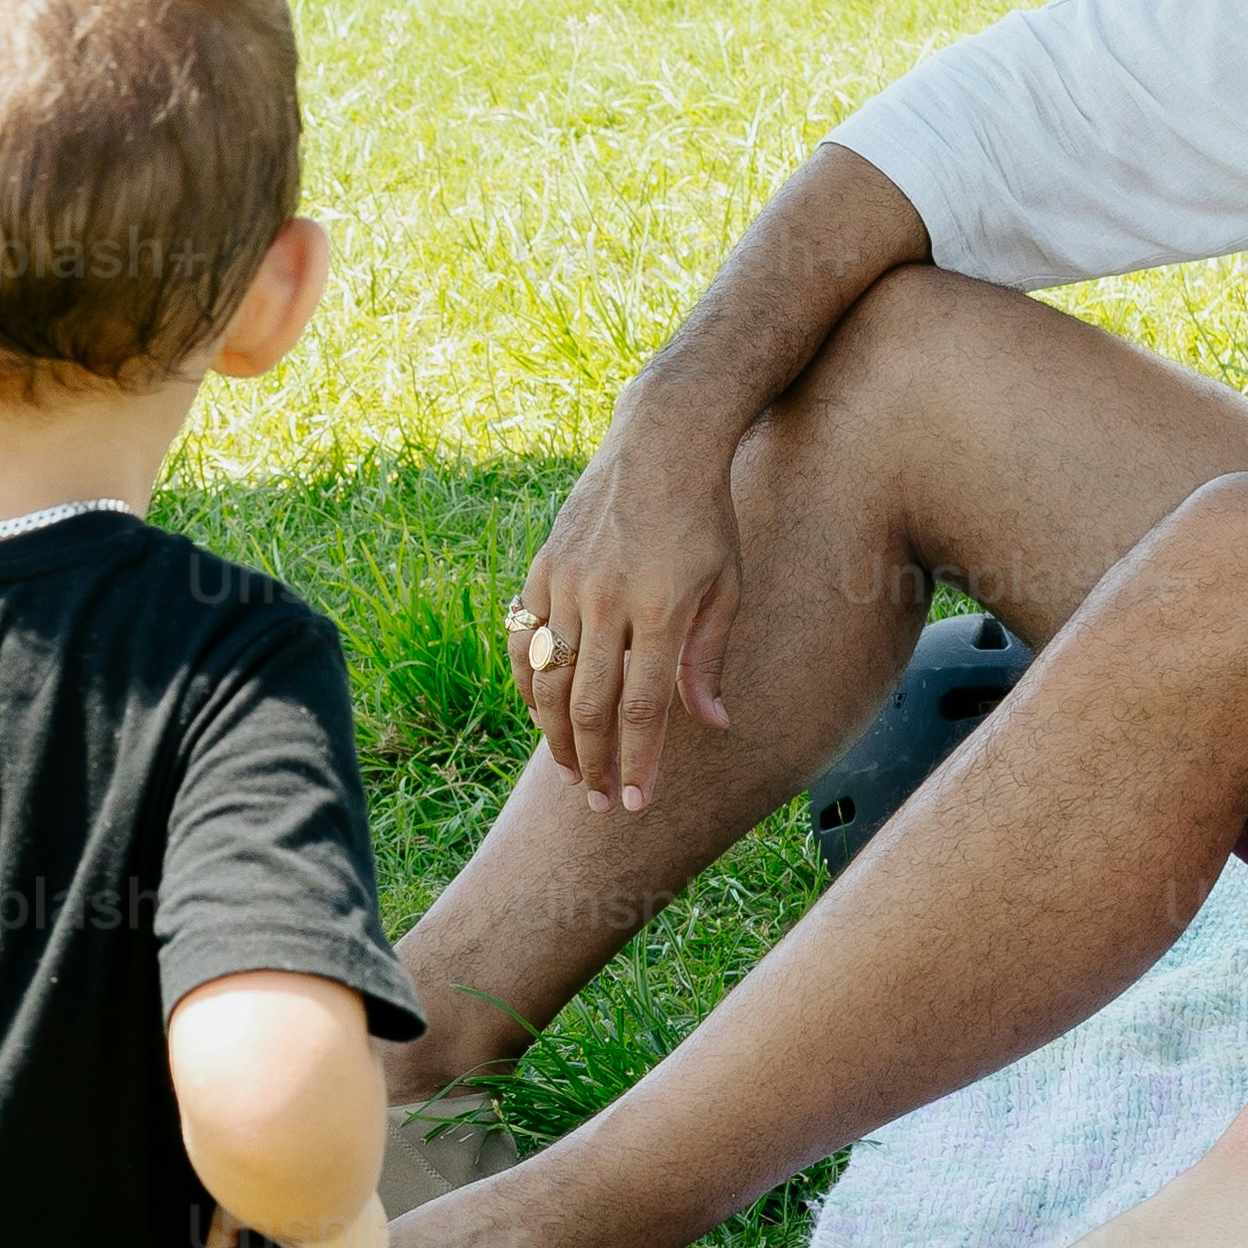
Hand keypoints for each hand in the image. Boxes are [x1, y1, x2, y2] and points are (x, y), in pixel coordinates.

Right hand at [510, 408, 743, 812]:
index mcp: (662, 609)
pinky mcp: (542, 568)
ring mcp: (567, 582)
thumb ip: (708, 659)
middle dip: (593, 764)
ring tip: (570, 771)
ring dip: (554, 734)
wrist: (660, 444)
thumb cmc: (705, 519)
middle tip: (598, 803)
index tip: (635, 803)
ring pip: (546, 679)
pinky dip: (526, 682)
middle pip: (589, 706)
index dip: (637, 764)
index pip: (643, 709)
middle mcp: (607, 599)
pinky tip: (540, 712)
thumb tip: (710, 725)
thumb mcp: (726, 587)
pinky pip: (522, 639)